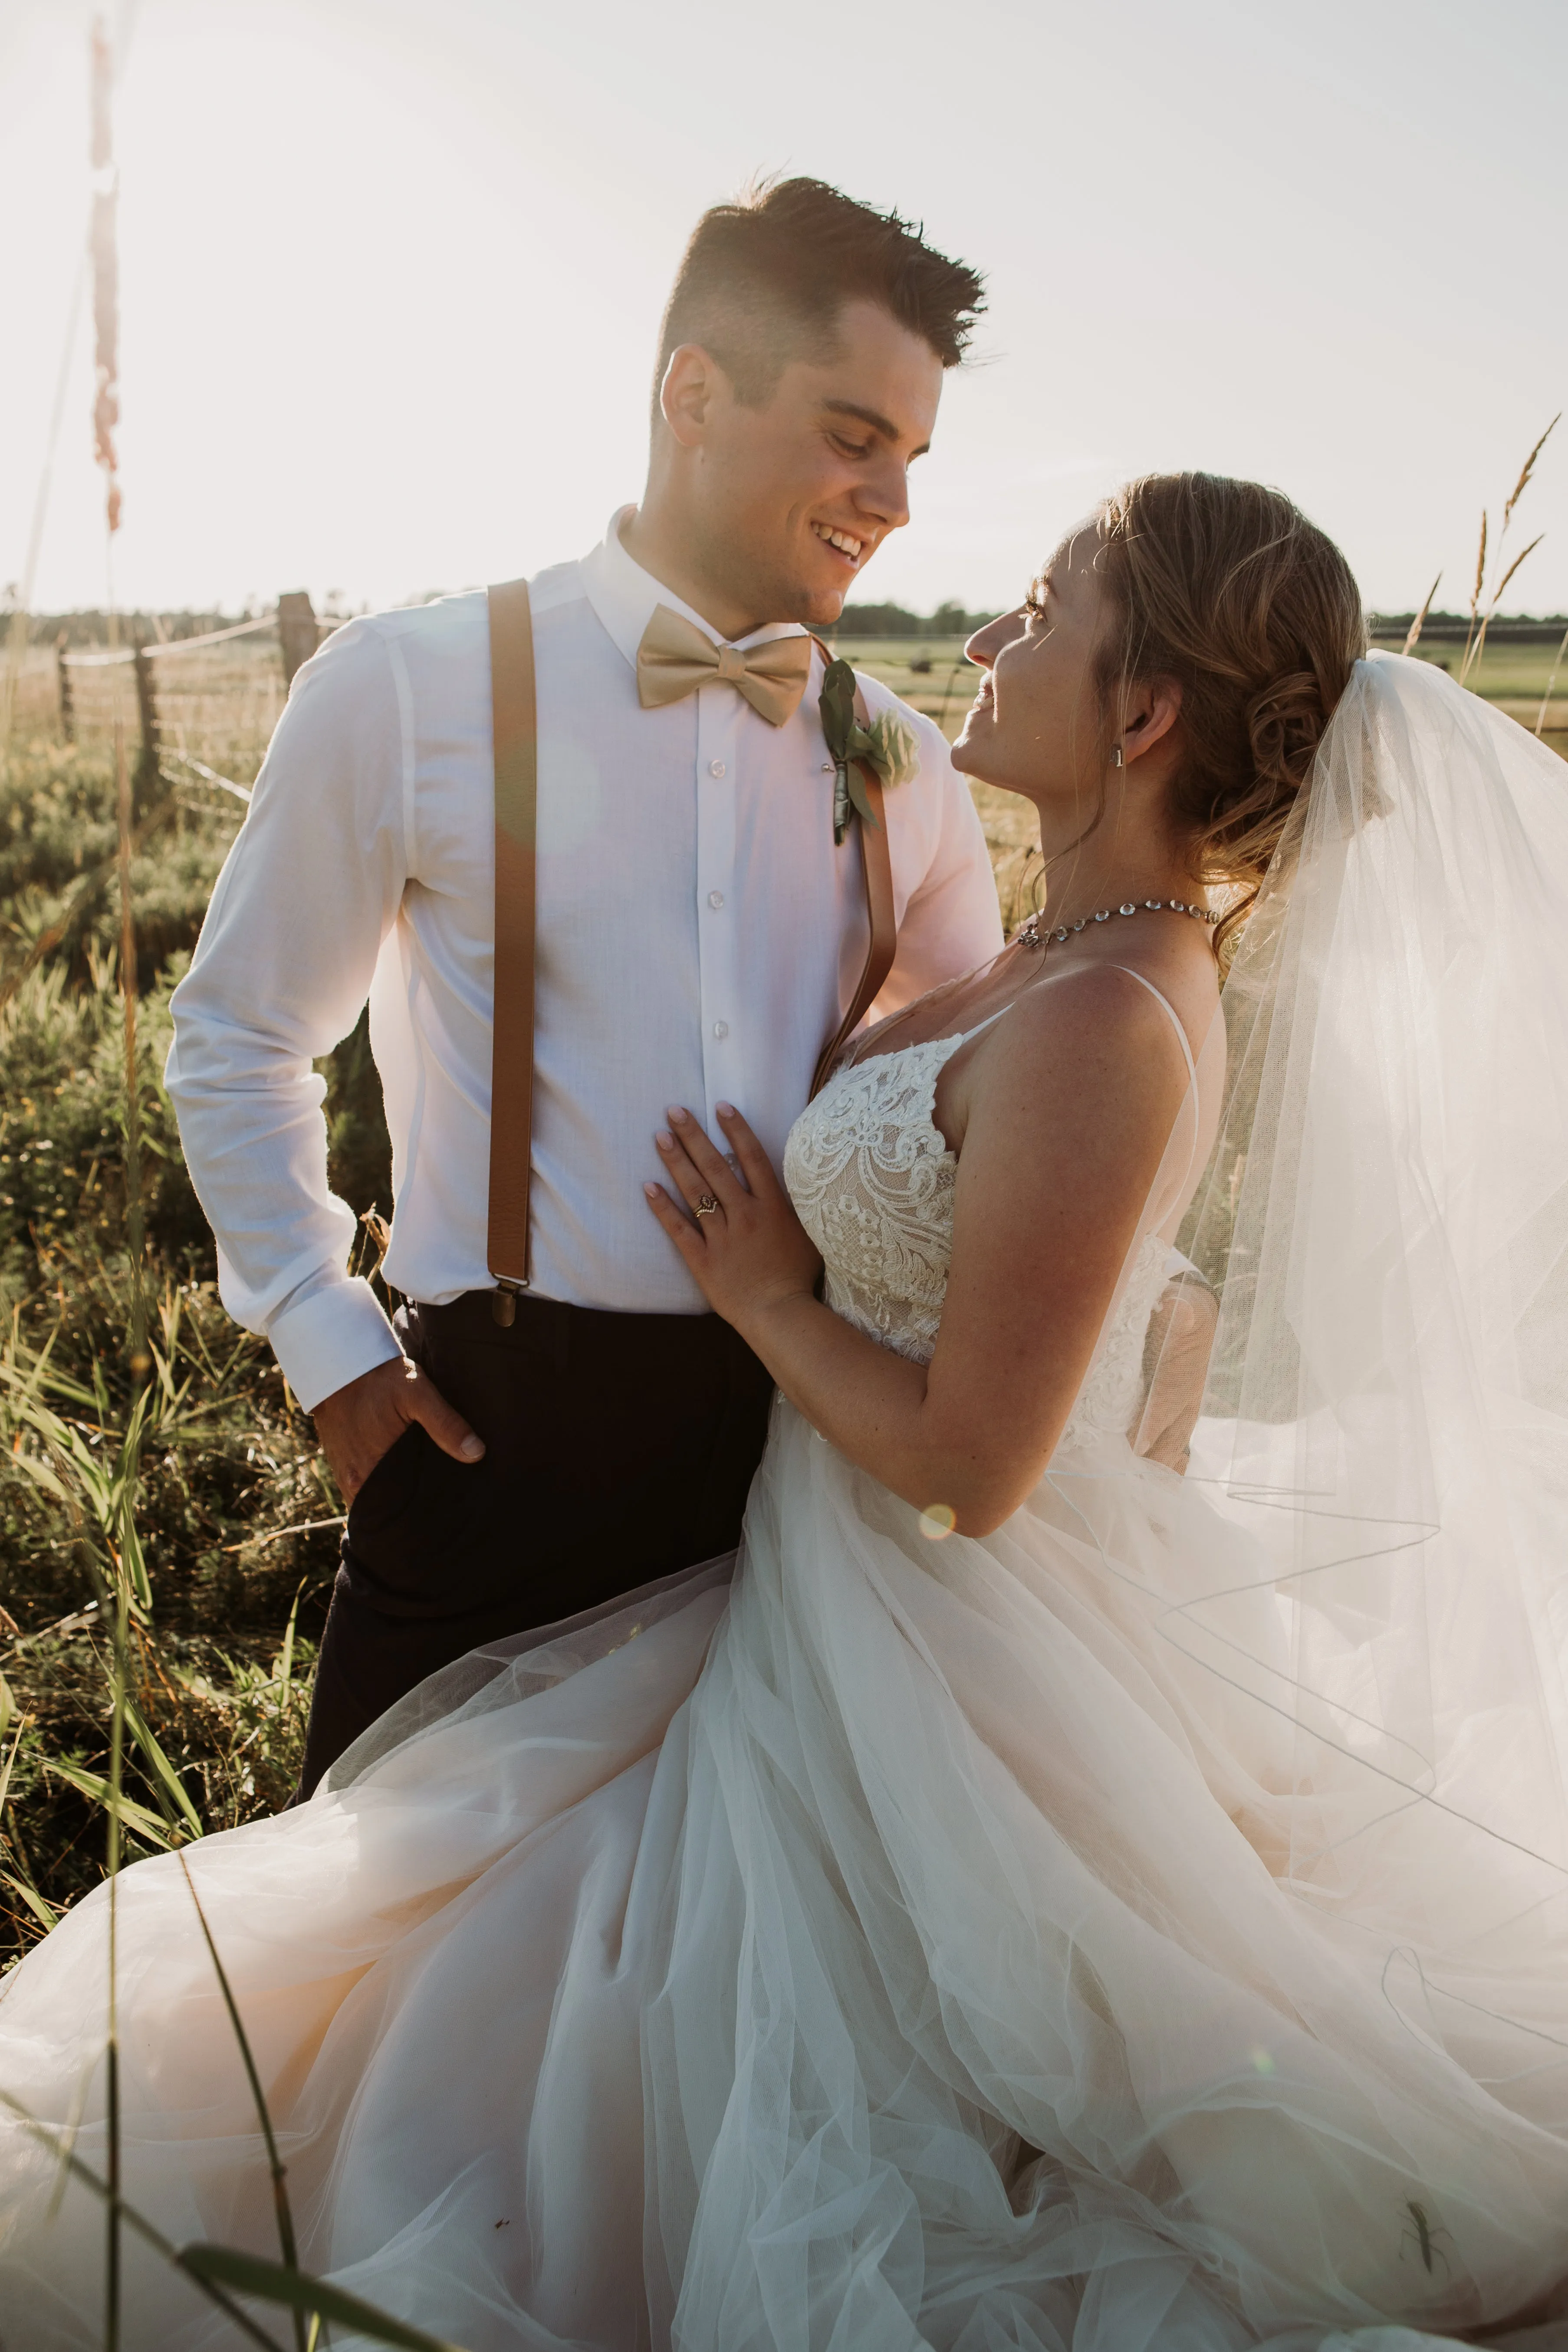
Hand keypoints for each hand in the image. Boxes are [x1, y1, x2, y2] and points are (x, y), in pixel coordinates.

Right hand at [312, 1355, 483, 1505]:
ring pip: (376, 1500)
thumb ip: (446, 1423)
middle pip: (387, 1509)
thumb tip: (476, 1453)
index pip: (399, 1511)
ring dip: (396, 1498)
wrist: (339, 1363)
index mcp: (368, 1472)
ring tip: (423, 1494)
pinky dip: (383, 1486)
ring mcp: (345, 1475)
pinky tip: (403, 1478)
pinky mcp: (342, 1465)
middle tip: (440, 1506)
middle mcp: (352, 1482)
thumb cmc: (378, 1378)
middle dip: (410, 1510)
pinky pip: (366, 1488)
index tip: (444, 1512)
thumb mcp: (417, 1393)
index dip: (421, 1514)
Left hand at [644, 1102, 820, 1337]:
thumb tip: (799, 1180)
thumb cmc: (799, 1278)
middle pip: (716, 1167)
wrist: (781, 1315)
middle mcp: (745, 1215)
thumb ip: (799, 1207)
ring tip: (660, 1136)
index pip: (753, 1158)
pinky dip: (663, 1208)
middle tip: (674, 1110)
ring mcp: (722, 1237)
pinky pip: (679, 1229)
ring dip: (676, 1162)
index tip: (720, 1106)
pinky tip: (648, 1187)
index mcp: (772, 1207)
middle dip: (694, 1136)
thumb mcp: (811, 1235)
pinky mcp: (703, 1260)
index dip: (736, 1130)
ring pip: (695, 1192)